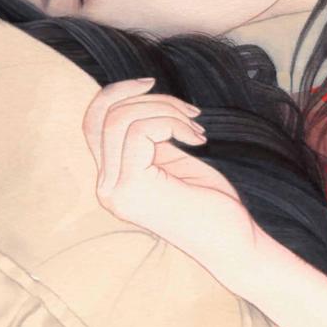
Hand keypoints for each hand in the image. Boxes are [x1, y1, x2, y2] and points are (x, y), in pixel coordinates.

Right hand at [83, 78, 262, 274]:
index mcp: (113, 179)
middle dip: (153, 101)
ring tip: (197, 129)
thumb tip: (140, 97)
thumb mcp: (172, 160)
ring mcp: (115, 191)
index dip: (116, 92)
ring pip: (122, 119)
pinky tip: (198, 140)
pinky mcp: (133, 188)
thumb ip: (148, 137)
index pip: (92, 122)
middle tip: (193, 114)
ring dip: (167, 110)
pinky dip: (172, 122)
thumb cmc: (211, 203)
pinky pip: (139, 131)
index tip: (151, 83)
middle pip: (106, 116)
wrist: (234, 243)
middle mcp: (106, 187)